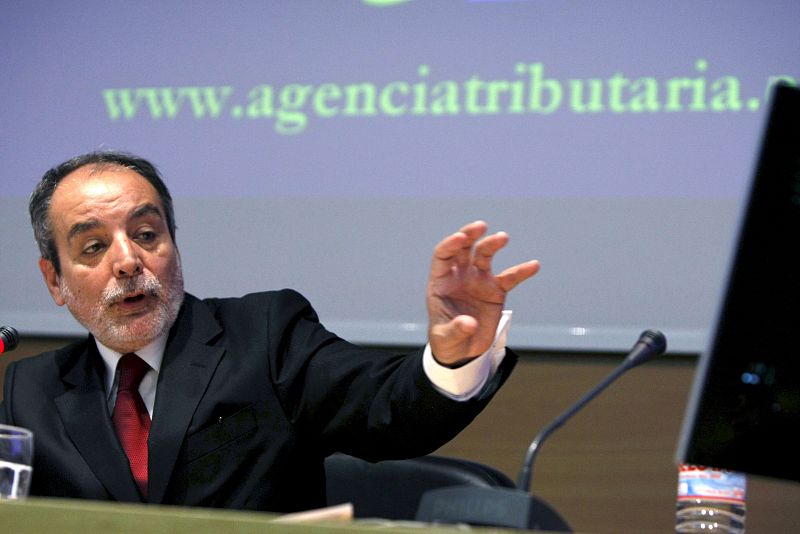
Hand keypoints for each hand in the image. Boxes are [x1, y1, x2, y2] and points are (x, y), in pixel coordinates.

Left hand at [427, 220, 539, 365]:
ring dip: (492, 244)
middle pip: (464, 248)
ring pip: (484, 255)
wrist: (463, 350)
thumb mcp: (446, 338)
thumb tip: (469, 323)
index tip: (461, 238)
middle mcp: (459, 275)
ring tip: (503, 237)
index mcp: (441, 281)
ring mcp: (478, 280)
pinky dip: (521, 271)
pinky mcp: (495, 291)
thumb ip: (455, 329)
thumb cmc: (447, 340)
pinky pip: (509, 278)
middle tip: (481, 226)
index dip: (451, 244)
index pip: (443, 255)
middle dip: (470, 235)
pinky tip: (533, 265)